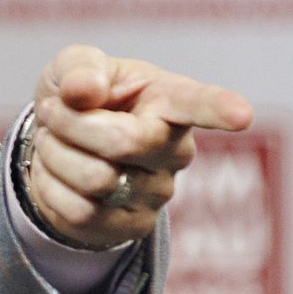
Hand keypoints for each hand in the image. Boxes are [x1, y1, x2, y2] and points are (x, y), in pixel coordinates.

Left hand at [24, 44, 253, 250]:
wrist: (55, 146)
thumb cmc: (79, 96)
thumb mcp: (73, 67)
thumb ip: (80, 69)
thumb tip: (84, 91)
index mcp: (169, 99)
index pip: (198, 103)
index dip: (220, 108)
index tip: (242, 114)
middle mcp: (176, 149)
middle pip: (122, 141)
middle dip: (70, 123)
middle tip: (51, 110)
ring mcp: (160, 192)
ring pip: (94, 179)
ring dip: (55, 154)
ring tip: (56, 141)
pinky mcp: (134, 226)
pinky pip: (79, 212)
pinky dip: (50, 187)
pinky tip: (58, 173)